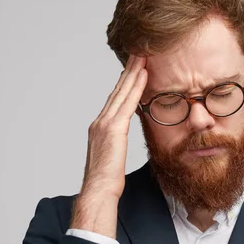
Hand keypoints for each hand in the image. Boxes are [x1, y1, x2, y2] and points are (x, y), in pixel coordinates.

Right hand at [70, 55, 146, 236]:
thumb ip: (117, 145)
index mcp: (100, 128)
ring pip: (122, 91)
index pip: (116, 100)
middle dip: (129, 70)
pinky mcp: (113, 129)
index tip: (134, 69)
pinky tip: (144, 75)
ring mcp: (105, 124)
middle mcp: (100, 121)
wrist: (99, 190)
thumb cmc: (106, 181)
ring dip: (133, 72)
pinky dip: (136, 87)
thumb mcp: (113, 158)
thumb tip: (121, 142)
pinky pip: (128, 102)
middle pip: (118, 90)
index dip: (125, 83)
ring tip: (143, 56)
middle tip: (139, 52)